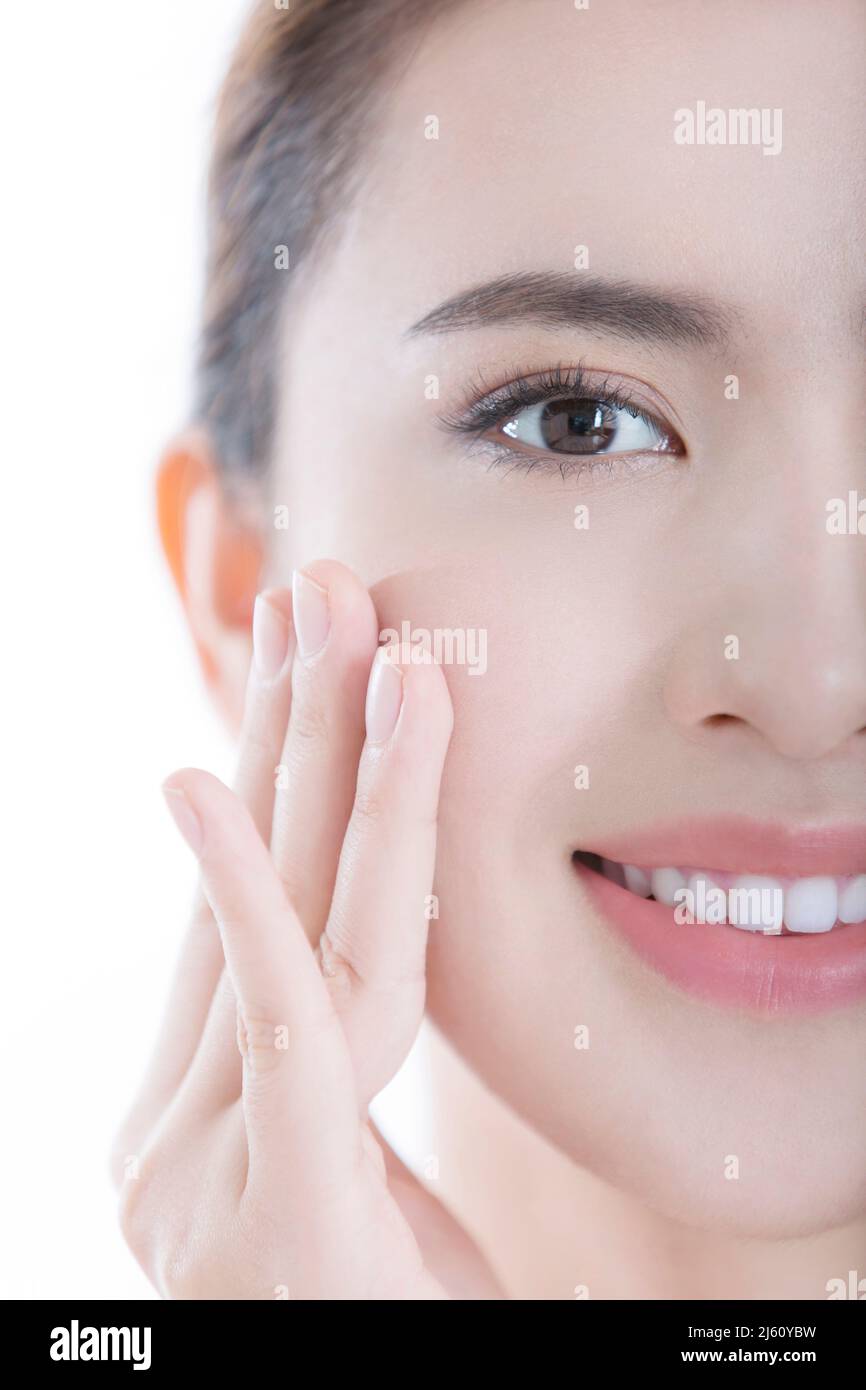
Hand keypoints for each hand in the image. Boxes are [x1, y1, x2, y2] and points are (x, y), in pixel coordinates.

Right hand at [112, 560, 501, 1299]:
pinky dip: (246, 898)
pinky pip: (276, 1024)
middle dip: (287, 729)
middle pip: (259, 889)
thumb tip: (355, 963)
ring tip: (332, 628)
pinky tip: (207, 790)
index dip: (279, 779)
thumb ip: (331, 1073)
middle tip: (310, 587)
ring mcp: (205, 1167)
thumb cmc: (384, 1328)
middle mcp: (185, 1124)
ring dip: (310, 768)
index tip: (306, 661)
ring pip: (289, 928)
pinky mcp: (265, 1203)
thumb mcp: (365, 1186)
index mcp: (207, 1112)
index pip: (255, 913)